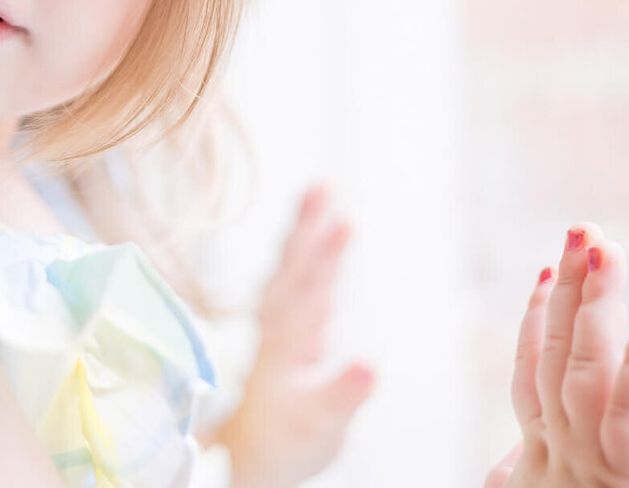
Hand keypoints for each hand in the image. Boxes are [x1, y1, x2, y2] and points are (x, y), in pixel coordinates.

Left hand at [211, 185, 373, 487]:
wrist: (256, 444)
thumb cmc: (292, 436)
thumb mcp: (323, 424)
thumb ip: (344, 394)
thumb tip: (372, 364)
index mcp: (286, 348)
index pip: (309, 294)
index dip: (327, 258)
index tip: (347, 222)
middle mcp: (276, 325)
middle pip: (294, 268)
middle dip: (310, 230)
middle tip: (324, 186)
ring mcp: (277, 316)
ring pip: (290, 262)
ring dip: (303, 224)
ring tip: (320, 185)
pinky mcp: (283, 312)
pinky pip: (293, 265)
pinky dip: (303, 236)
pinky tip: (316, 207)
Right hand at [485, 224, 628, 487]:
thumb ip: (524, 472)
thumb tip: (515, 454)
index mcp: (547, 452)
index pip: (534, 373)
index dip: (537, 318)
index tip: (547, 271)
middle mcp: (564, 448)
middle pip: (560, 354)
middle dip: (569, 288)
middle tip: (582, 230)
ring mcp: (587, 462)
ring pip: (587, 367)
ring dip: (594, 301)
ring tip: (605, 246)